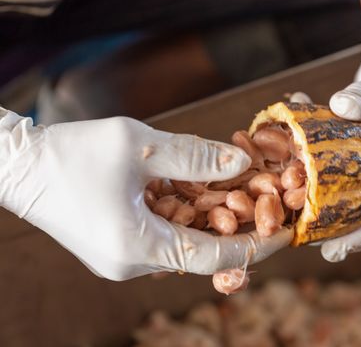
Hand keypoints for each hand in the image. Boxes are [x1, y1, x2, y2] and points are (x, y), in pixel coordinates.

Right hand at [0, 109, 292, 279]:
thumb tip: (241, 164)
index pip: (216, 257)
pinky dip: (187, 219)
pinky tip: (203, 198)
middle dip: (239, 229)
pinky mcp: (117, 246)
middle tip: (271, 209)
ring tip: (245, 199)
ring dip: (213, 222)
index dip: (256, 245)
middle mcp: (132, 263)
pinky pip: (164, 238)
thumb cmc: (70, 153)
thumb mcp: (138, 144)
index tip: (287, 233)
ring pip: (185, 244)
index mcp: (138, 247)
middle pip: (203, 253)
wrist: (19, 166)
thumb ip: (194, 156)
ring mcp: (123, 258)